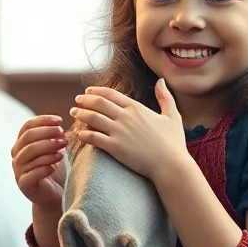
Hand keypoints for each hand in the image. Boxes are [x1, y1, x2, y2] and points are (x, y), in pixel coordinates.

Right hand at [10, 115, 67, 216]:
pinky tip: (54, 165)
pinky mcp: (23, 185)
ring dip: (48, 148)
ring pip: (29, 153)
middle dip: (47, 133)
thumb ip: (56, 135)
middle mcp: (17, 155)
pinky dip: (43, 167)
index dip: (43, 121)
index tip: (60, 120)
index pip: (27, 126)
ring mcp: (18, 170)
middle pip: (28, 138)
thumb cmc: (56, 169)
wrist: (56, 195)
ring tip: (63, 147)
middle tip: (63, 134)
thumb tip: (64, 121)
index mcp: (22, 143)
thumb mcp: (56, 148)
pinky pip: (31, 173)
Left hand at [70, 79, 188, 180]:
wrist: (171, 165)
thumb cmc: (174, 143)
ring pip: (93, 118)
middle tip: (76, 101)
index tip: (88, 91)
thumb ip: (165, 97)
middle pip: (98, 103)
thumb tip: (161, 81)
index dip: (97, 91)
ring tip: (74, 113)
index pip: (111, 94)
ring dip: (81, 114)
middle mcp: (126, 117)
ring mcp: (119, 132)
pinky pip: (94, 138)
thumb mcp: (172, 116)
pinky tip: (78, 134)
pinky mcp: (115, 148)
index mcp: (137, 108)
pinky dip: (83, 134)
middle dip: (84, 100)